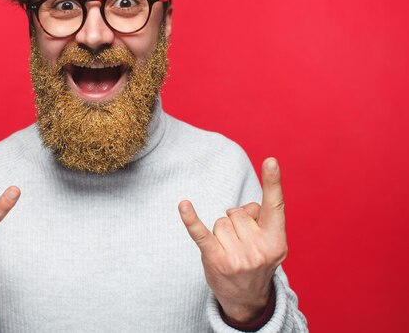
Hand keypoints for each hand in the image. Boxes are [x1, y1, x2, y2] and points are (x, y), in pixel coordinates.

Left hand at [178, 158, 286, 322]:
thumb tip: (242, 208)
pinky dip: (190, 219)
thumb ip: (261, 219)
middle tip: (242, 245)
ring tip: (230, 251)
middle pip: (237, 212)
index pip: (275, 206)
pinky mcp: (215, 260)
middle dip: (236, 223)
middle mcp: (259, 250)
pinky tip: (183, 205)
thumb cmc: (257, 260)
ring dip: (222, 232)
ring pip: (221, 221)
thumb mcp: (269, 242)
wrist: (247, 299)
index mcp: (277, 241)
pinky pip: (201, 233)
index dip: (273, 182)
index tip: (271, 160)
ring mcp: (238, 257)